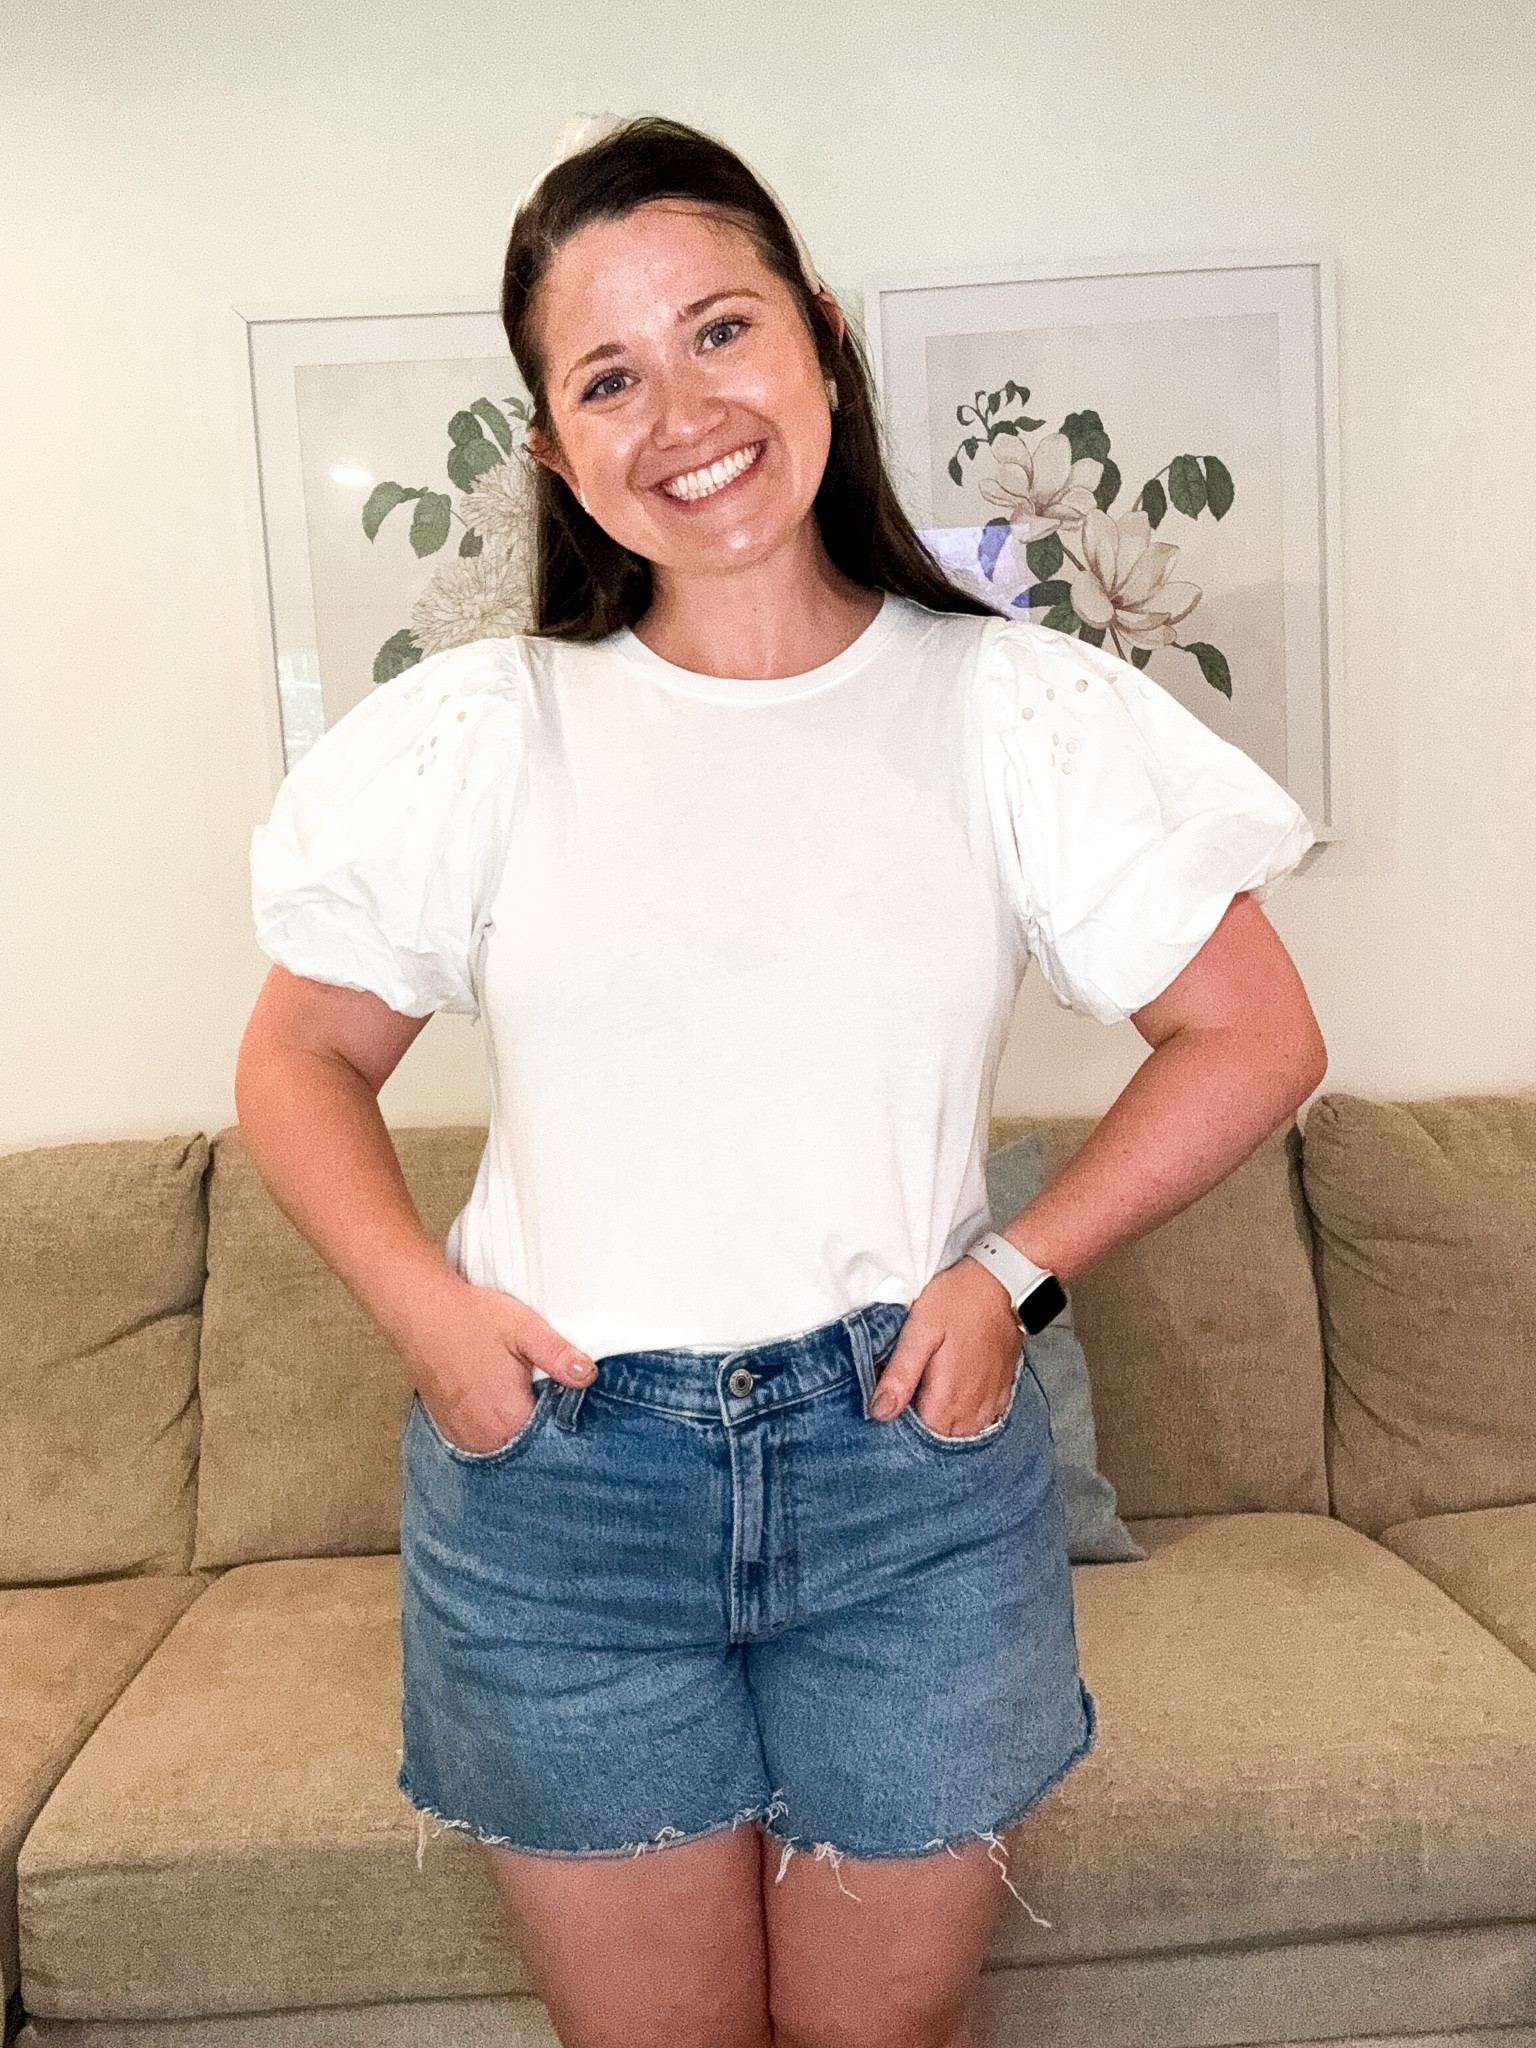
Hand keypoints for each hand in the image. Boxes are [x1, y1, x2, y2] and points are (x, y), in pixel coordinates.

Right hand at [391, 1265, 595, 1455]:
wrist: (420, 1310)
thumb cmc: (470, 1318)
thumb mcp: (525, 1329)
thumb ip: (560, 1356)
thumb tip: (588, 1376)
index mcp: (508, 1419)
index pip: (552, 1439)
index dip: (563, 1420)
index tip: (566, 1399)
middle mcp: (484, 1438)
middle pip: (528, 1444)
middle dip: (540, 1423)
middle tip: (537, 1388)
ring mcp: (463, 1436)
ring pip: (505, 1443)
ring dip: (515, 1424)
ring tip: (513, 1390)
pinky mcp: (449, 1429)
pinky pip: (483, 1438)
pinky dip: (493, 1424)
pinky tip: (495, 1397)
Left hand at [868, 1256, 1020, 1434]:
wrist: (1003, 1282)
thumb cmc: (959, 1301)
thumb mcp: (920, 1330)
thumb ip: (901, 1375)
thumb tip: (880, 1412)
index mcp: (947, 1398)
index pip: (919, 1438)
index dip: (901, 1429)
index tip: (890, 1410)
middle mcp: (972, 1409)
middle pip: (940, 1440)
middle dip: (921, 1429)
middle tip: (906, 1400)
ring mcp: (991, 1402)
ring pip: (962, 1434)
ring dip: (944, 1425)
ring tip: (929, 1399)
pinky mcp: (1002, 1391)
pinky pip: (983, 1422)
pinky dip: (967, 1418)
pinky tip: (955, 1399)